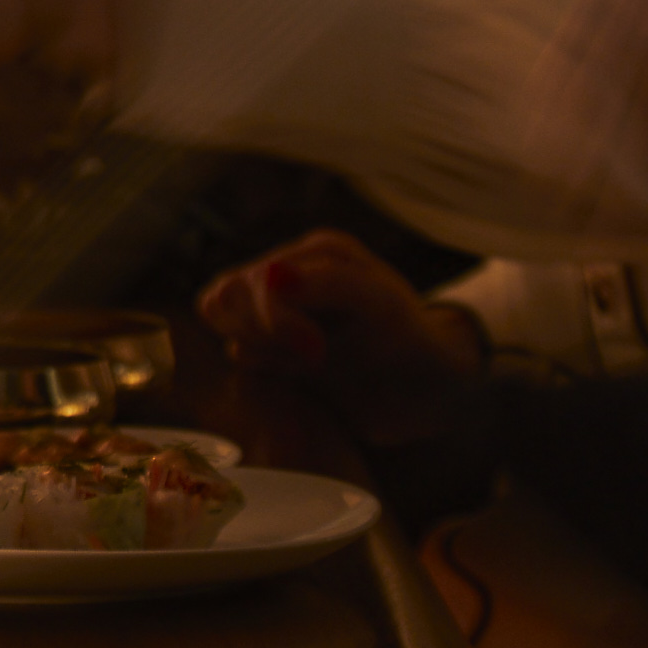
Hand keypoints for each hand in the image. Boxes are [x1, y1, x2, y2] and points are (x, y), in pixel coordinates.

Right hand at [197, 230, 484, 441]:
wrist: (428, 392)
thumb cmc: (411, 341)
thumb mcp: (382, 305)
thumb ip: (330, 282)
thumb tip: (268, 273)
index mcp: (315, 255)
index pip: (255, 281)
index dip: (276, 318)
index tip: (316, 352)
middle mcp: (288, 276)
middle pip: (224, 296)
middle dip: (262, 333)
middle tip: (314, 358)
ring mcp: (275, 311)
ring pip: (220, 318)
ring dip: (257, 349)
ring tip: (306, 366)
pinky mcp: (272, 349)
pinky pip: (236, 351)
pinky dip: (257, 367)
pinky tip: (297, 377)